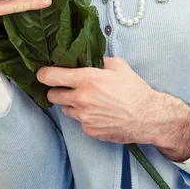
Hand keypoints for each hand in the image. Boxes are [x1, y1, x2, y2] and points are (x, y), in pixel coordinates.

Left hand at [37, 56, 157, 143]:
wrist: (148, 116)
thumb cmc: (134, 89)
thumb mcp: (117, 65)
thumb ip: (97, 60)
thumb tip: (84, 57)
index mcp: (87, 79)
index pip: (52, 76)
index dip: (43, 74)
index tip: (42, 73)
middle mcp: (81, 99)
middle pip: (52, 95)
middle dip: (56, 90)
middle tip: (65, 86)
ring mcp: (84, 117)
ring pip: (65, 109)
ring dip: (71, 103)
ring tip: (87, 100)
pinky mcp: (89, 131)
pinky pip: (78, 121)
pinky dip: (83, 116)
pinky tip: (98, 112)